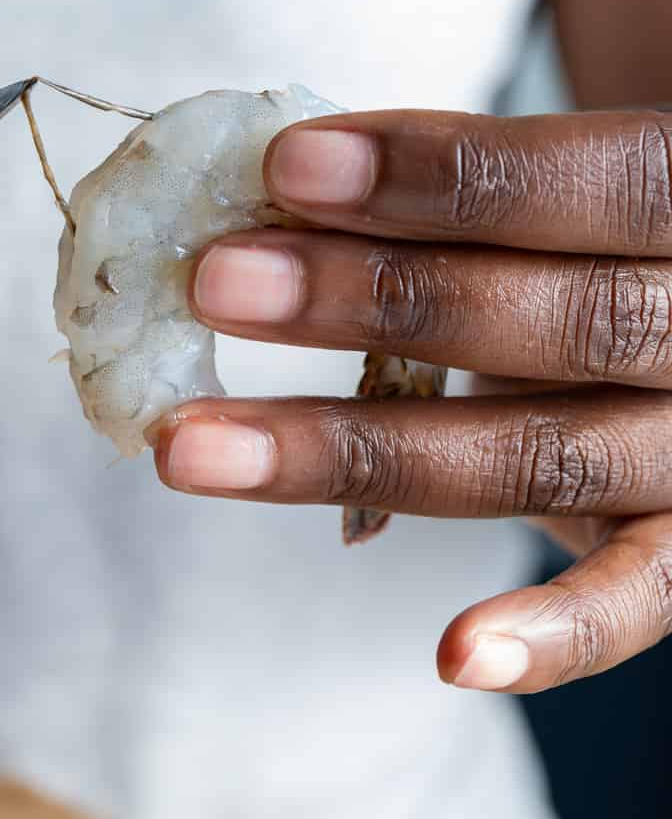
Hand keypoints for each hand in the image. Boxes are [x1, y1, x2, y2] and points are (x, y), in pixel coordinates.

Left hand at [151, 109, 671, 694]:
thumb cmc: (586, 238)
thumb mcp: (553, 196)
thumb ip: (443, 200)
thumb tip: (256, 202)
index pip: (601, 178)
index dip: (448, 171)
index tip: (286, 164)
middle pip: (566, 319)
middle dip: (374, 301)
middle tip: (214, 283)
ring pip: (546, 458)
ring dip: (356, 450)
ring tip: (192, 444)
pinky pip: (637, 601)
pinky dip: (552, 636)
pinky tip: (454, 654)